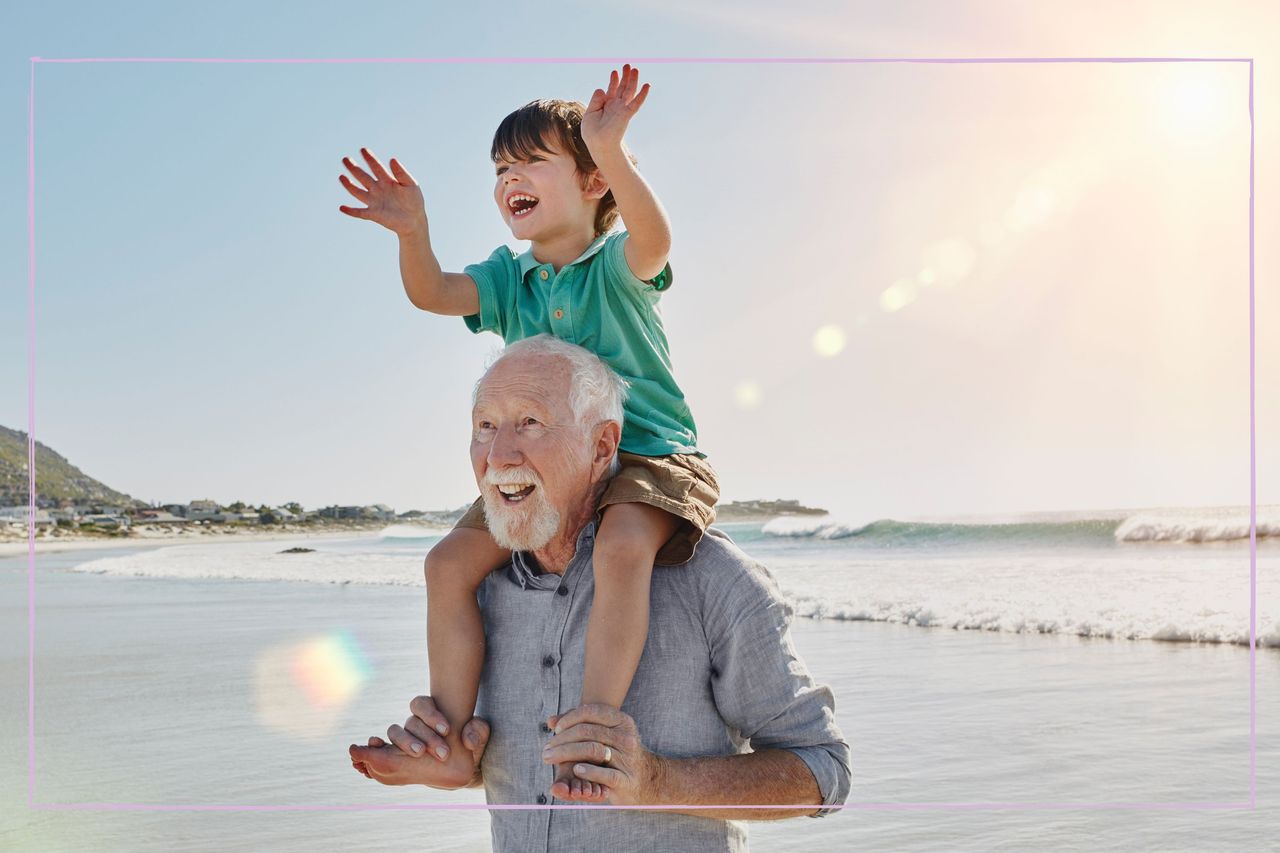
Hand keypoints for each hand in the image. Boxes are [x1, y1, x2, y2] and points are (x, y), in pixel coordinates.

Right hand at [338, 148, 428, 236]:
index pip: (376, 167)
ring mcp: (375, 201)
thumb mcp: (411, 185)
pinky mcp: (374, 214)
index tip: (363, 150)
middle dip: (354, 168)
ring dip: (349, 185)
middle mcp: (378, 189)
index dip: (370, 158)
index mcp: (387, 180)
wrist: (415, 220)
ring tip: (341, 177)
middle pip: (363, 177)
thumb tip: (392, 159)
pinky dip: (351, 211)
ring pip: (358, 192)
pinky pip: (360, 212)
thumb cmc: (414, 201)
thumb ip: (401, 173)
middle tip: (345, 159)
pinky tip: (342, 208)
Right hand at [349, 695, 489, 788]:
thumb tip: (467, 740)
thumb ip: (477, 731)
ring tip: (420, 754)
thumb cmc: (470, 743)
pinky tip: (371, 752)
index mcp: (430, 711)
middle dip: (425, 736)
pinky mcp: (396, 756)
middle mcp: (414, 723)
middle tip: (443, 753)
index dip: (431, 715)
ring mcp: (403, 739)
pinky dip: (374, 751)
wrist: (463, 762)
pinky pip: (380, 751)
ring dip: (406, 744)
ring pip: (396, 733)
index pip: (421, 704)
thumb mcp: (480, 734)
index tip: (447, 729)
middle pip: (411, 722)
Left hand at [542, 703, 661, 805]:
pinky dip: (588, 770)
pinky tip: (575, 770)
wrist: (646, 780)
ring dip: (566, 753)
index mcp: (621, 721)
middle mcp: (626, 737)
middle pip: (588, 732)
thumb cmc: (617, 754)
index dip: (569, 718)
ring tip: (550, 758)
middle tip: (546, 750)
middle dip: (562, 739)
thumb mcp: (603, 735)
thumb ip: (578, 725)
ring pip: (593, 750)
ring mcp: (628, 758)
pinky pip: (606, 774)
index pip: (591, 712)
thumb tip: (550, 721)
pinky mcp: (626, 780)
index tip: (556, 730)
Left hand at [580, 63, 649, 153]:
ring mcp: (622, 109)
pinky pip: (636, 103)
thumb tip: (601, 88)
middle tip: (628, 65)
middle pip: (622, 88)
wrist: (598, 144)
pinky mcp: (626, 114)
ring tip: (635, 69)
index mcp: (607, 106)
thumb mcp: (590, 113)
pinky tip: (647, 86)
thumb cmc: (592, 133)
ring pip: (629, 92)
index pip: (612, 90)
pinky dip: (642, 95)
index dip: (613, 80)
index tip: (614, 71)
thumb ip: (595, 100)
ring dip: (633, 81)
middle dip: (625, 76)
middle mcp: (616, 106)